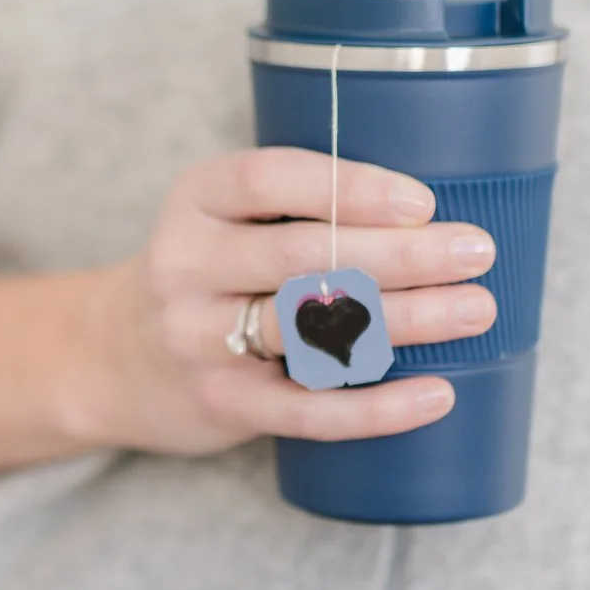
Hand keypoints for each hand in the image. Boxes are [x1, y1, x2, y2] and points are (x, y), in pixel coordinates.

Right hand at [58, 148, 496, 457]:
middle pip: (302, 254)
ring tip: (474, 310)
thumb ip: (301, 206)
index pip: (269, 179)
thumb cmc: (207, 273)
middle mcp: (185, 263)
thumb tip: (438, 210)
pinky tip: (435, 394)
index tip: (424, 200)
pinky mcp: (219, 402)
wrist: (112, 358)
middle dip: (401, 253)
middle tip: (477, 252)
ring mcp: (196, 337)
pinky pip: (307, 410)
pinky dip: (377, 406)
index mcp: (197, 199)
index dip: (350, 187)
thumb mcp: (225, 218)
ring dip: (405, 319)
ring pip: (311, 328)